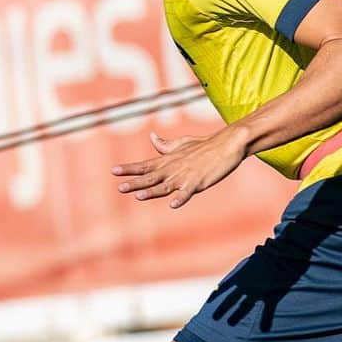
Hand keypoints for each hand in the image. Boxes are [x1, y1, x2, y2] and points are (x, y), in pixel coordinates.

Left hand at [112, 127, 248, 208]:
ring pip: (165, 185)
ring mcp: (185, 176)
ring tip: (139, 196)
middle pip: (151, 177)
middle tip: (120, 187)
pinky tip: (174, 204)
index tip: (114, 171)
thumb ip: (165, 145)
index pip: (145, 165)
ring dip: (152, 191)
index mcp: (168, 161)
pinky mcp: (198, 182)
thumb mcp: (182, 144)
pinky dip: (181, 197)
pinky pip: (188, 192)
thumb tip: (152, 136)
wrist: (227, 144)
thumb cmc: (204, 146)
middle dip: (135, 182)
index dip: (129, 169)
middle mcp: (173, 168)